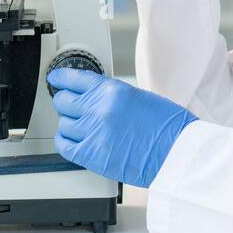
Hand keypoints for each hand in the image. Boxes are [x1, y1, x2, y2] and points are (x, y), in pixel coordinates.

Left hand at [48, 67, 197, 187]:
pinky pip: (64, 145)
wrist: (176, 153)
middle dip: (66, 103)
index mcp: (112, 90)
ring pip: (63, 123)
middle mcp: (99, 108)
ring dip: (69, 124)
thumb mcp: (140, 98)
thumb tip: (95, 98)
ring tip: (82, 128)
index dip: (61, 79)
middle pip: (64, 101)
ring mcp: (93, 132)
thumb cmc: (168, 127)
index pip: (74, 78)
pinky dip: (65, 142)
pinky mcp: (91, 155)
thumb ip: (113, 96)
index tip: (56, 79)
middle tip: (72, 106)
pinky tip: (71, 140)